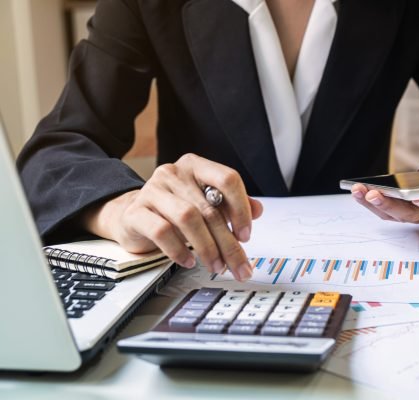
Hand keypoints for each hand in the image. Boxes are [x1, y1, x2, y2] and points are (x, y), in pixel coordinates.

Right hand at [82, 154, 262, 281]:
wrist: (132, 216)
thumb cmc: (174, 210)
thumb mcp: (205, 204)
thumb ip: (231, 205)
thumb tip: (258, 210)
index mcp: (196, 166)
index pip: (227, 179)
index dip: (241, 209)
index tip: (246, 235)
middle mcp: (173, 173)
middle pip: (210, 208)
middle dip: (228, 243)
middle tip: (238, 265)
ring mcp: (152, 190)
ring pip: (188, 218)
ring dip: (207, 247)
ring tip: (216, 265)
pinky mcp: (136, 212)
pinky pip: (162, 232)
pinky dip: (179, 250)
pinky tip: (189, 261)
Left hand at [351, 145, 418, 222]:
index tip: (417, 198)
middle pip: (408, 213)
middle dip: (389, 204)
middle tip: (373, 194)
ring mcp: (413, 211)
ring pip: (392, 214)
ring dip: (373, 204)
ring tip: (358, 190)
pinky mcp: (400, 207)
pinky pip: (383, 208)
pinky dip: (369, 201)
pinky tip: (357, 190)